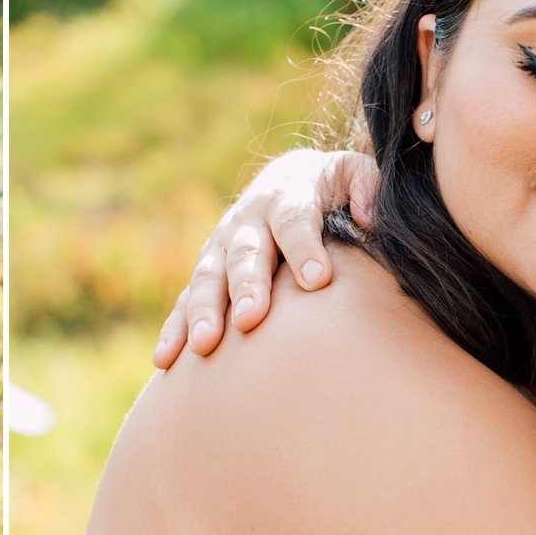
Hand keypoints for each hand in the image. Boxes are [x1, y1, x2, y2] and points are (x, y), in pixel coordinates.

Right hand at [153, 148, 379, 367]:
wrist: (290, 181)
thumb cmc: (332, 187)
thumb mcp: (355, 173)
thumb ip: (366, 187)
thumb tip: (369, 216)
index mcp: (288, 194)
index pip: (295, 220)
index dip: (304, 248)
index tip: (318, 280)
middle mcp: (248, 220)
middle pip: (246, 254)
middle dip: (246, 286)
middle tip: (250, 319)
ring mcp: (221, 247)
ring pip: (208, 278)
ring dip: (205, 311)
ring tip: (206, 344)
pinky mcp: (207, 274)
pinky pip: (185, 302)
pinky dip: (174, 330)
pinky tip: (166, 361)